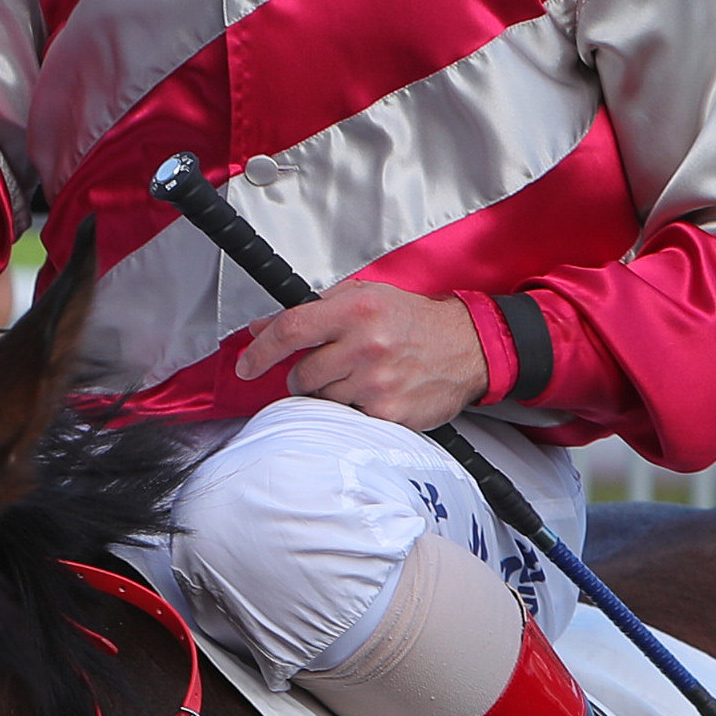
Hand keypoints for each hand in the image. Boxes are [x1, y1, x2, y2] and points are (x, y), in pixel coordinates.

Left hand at [234, 283, 489, 430]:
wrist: (468, 347)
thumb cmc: (414, 321)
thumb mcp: (365, 298)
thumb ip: (312, 310)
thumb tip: (261, 328)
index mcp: (357, 310)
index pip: (291, 330)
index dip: (260, 352)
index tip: (247, 365)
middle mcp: (367, 345)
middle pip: (302, 373)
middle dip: (306, 373)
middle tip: (333, 365)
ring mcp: (377, 382)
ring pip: (322, 398)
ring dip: (332, 392)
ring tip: (362, 376)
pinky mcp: (388, 412)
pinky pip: (347, 417)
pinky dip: (354, 408)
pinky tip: (376, 392)